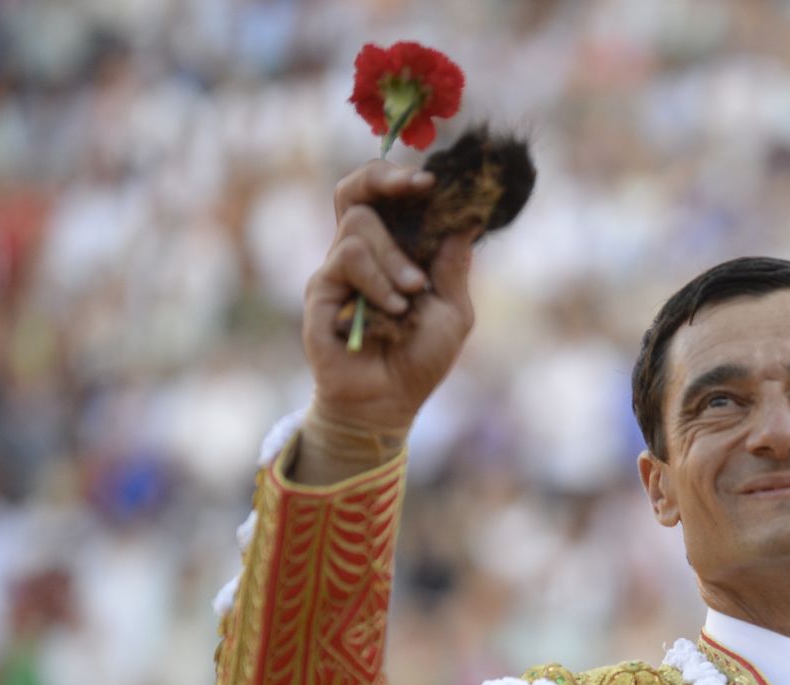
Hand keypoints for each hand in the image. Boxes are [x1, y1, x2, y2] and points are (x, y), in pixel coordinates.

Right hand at [300, 160, 476, 443]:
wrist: (388, 402)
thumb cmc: (419, 358)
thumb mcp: (453, 310)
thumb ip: (454, 264)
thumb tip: (469, 217)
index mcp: (394, 251)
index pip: (383, 197)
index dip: (399, 178)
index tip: (431, 180)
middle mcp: (361, 253)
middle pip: (356, 191)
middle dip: (384, 179)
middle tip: (417, 186)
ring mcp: (337, 269)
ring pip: (359, 227)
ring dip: (394, 258)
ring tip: (412, 294)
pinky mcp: (320, 290)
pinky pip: (347, 260)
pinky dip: (378, 283)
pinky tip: (393, 311)